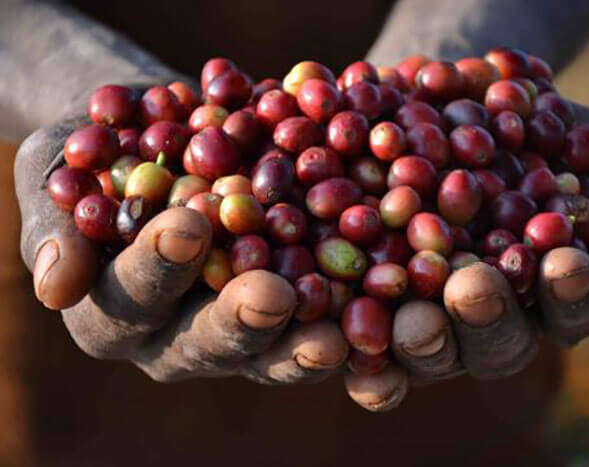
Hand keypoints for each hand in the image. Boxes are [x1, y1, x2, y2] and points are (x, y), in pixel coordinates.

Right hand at [15, 111, 348, 384]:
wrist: (164, 133)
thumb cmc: (99, 149)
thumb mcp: (59, 168)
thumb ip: (58, 225)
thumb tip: (57, 284)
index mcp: (115, 308)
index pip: (131, 298)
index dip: (157, 267)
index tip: (189, 224)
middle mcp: (178, 333)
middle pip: (209, 341)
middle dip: (241, 322)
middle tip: (273, 300)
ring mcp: (240, 327)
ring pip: (272, 350)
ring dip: (305, 341)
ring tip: (337, 335)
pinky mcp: (293, 310)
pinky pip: (325, 322)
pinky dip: (353, 317)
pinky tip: (383, 305)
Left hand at [345, 103, 588, 410]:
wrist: (446, 100)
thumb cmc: (527, 126)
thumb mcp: (579, 143)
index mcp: (546, 290)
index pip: (571, 307)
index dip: (572, 292)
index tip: (566, 261)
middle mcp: (486, 318)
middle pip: (494, 344)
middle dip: (486, 317)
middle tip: (475, 287)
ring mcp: (425, 317)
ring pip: (426, 349)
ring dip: (420, 338)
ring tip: (412, 314)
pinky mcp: (366, 306)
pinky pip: (359, 338)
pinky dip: (352, 339)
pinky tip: (338, 336)